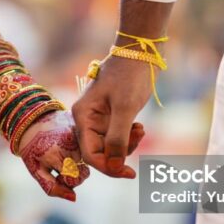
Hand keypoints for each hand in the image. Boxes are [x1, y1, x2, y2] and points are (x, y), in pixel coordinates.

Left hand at [18, 110, 89, 201]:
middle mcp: (72, 145)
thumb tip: (74, 198)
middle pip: (84, 173)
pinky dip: (80, 151)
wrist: (30, 121)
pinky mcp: (82, 128)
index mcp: (58, 155)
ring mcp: (79, 135)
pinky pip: (88, 147)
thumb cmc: (31, 149)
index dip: (66, 182)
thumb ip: (52, 188)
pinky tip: (68, 147)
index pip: (75, 180)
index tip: (56, 176)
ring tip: (63, 156)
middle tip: (60, 168)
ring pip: (88, 161)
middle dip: (74, 175)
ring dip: (78, 163)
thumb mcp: (36, 170)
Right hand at [72, 55, 149, 178]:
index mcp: (83, 116)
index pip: (90, 154)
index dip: (109, 167)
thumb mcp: (125, 109)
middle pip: (99, 152)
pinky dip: (129, 136)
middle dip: (119, 154)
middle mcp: (87, 119)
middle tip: (138, 139)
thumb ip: (118, 139)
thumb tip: (115, 167)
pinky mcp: (111, 115)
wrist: (141, 51)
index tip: (129, 173)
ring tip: (140, 130)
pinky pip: (117, 136)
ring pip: (110, 146)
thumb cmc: (130, 76)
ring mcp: (98, 117)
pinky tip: (140, 127)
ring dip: (127, 144)